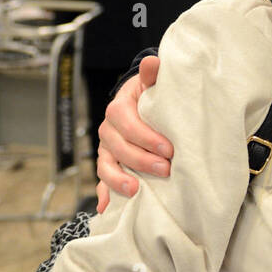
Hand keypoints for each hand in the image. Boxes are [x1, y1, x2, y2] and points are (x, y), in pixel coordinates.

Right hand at [95, 55, 169, 212]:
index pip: (125, 121)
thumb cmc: (152, 96)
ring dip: (118, 180)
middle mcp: (109, 130)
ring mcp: (107, 150)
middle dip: (141, 160)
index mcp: (119, 108)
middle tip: (166, 170)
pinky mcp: (110, 165)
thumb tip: (152, 62)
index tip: (168, 148)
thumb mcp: (153, 84)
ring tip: (136, 191)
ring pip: (106, 166)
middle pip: (117, 147)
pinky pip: (103, 182)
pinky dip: (104, 195)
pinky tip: (107, 208)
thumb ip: (154, 75)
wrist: (145, 105)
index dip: (144, 135)